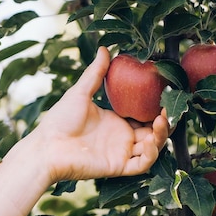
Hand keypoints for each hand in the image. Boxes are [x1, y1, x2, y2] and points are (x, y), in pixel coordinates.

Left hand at [30, 47, 168, 182]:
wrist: (47, 147)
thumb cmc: (59, 120)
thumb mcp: (80, 92)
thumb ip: (95, 73)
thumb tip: (105, 48)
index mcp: (115, 122)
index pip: (143, 117)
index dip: (156, 109)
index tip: (166, 94)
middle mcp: (120, 138)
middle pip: (152, 132)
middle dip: (164, 122)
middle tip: (169, 109)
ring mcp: (120, 153)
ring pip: (151, 148)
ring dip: (161, 136)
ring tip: (162, 120)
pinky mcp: (118, 167)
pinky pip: (142, 164)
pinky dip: (151, 154)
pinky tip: (151, 140)